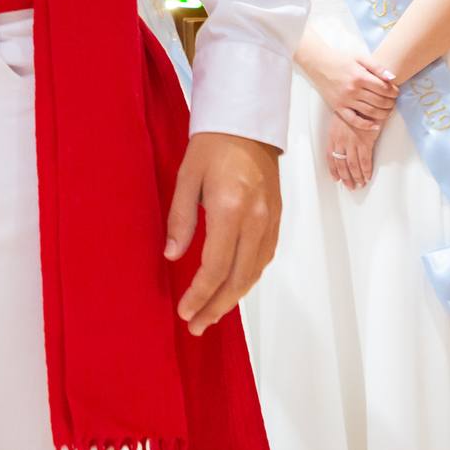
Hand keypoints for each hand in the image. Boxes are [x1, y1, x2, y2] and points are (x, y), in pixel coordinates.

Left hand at [165, 132, 280, 334]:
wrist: (246, 123)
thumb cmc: (212, 146)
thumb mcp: (186, 178)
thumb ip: (180, 219)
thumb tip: (172, 256)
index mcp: (230, 209)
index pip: (215, 267)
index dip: (199, 294)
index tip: (184, 311)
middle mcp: (255, 219)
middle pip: (238, 278)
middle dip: (216, 307)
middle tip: (196, 326)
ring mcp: (270, 220)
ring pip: (254, 272)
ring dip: (233, 297)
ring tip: (211, 314)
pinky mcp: (276, 218)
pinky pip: (264, 258)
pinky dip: (248, 278)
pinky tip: (233, 287)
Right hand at [298, 37, 398, 132]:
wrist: (319, 64)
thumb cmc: (341, 59)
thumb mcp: (360, 58)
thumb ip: (377, 67)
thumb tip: (392, 78)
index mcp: (360, 76)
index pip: (384, 88)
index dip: (394, 92)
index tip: (396, 92)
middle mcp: (353, 90)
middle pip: (379, 101)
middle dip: (391, 103)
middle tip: (393, 102)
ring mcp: (345, 100)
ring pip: (370, 112)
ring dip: (383, 114)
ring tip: (388, 110)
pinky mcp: (338, 107)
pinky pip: (353, 120)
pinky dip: (366, 125)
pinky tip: (375, 126)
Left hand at [325, 114, 384, 190]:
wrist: (364, 101)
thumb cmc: (353, 109)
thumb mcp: (340, 120)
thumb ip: (339, 133)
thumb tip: (341, 146)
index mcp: (333, 135)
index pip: (330, 157)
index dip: (333, 169)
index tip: (336, 178)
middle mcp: (341, 141)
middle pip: (342, 164)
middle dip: (346, 177)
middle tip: (350, 186)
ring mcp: (353, 142)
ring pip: (353, 165)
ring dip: (356, 177)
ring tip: (360, 184)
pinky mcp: (365, 142)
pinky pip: (365, 161)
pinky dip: (366, 170)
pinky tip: (368, 176)